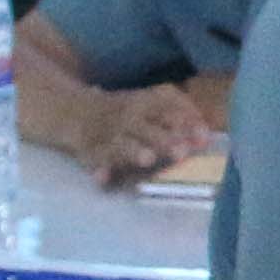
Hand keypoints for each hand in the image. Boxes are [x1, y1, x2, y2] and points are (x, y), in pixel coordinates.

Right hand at [87, 83, 219, 187]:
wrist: (74, 110)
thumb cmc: (129, 112)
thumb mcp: (153, 102)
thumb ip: (181, 114)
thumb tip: (206, 137)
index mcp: (144, 102)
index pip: (167, 108)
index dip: (186, 122)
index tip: (204, 138)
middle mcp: (126, 118)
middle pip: (145, 127)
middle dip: (164, 139)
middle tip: (182, 152)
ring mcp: (107, 135)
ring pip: (121, 144)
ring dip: (134, 151)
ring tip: (148, 159)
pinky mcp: (89, 152)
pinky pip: (93, 162)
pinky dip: (98, 169)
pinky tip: (103, 177)